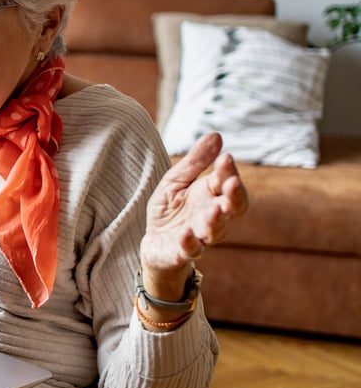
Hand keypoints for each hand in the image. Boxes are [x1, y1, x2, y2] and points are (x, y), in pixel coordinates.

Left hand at [139, 132, 248, 299]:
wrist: (153, 240)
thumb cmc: (169, 207)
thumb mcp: (175, 180)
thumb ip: (195, 162)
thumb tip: (216, 135)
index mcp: (211, 195)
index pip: (227, 182)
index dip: (228, 171)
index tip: (225, 158)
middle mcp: (212, 215)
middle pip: (233, 208)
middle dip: (234, 196)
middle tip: (231, 184)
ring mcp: (201, 235)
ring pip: (216, 230)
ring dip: (216, 220)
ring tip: (214, 210)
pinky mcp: (184, 252)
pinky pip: (191, 250)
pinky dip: (190, 243)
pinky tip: (186, 234)